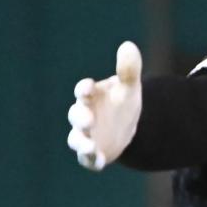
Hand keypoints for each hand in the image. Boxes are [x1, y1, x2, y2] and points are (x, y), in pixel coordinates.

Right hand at [67, 41, 142, 170]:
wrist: (127, 127)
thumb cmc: (122, 102)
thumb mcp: (129, 87)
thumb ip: (128, 69)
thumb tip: (128, 45)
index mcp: (91, 96)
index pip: (83, 91)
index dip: (84, 90)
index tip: (88, 88)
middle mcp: (84, 115)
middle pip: (76, 115)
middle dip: (81, 118)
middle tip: (88, 120)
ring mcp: (87, 135)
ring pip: (76, 139)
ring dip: (81, 143)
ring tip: (89, 147)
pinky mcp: (93, 152)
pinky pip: (88, 158)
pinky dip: (91, 160)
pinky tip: (100, 162)